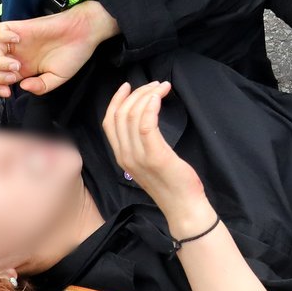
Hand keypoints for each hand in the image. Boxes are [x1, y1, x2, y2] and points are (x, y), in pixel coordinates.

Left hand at [0, 1, 117, 96]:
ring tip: (17, 64)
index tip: (9, 92)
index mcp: (25, 69)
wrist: (85, 32)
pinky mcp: (22, 27)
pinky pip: (1, 30)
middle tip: (14, 77)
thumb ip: (41, 87)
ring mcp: (18, 41)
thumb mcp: (58, 78)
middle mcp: (18, 55)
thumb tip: (23, 86)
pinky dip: (4, 37)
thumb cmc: (74, 54)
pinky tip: (18, 41)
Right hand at [102, 80, 211, 226]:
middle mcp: (125, 155)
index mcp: (121, 156)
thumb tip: (145, 116)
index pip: (108, 122)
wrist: (183, 206)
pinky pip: (146, 125)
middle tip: (156, 85)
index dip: (116, 100)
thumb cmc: (171, 181)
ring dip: (147, 96)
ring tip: (162, 87)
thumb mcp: (148, 161)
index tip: (127, 85)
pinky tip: (159, 98)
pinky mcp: (155, 156)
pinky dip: (150, 107)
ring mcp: (138, 157)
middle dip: (137, 93)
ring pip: (132, 116)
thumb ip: (141, 143)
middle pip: (120, 115)